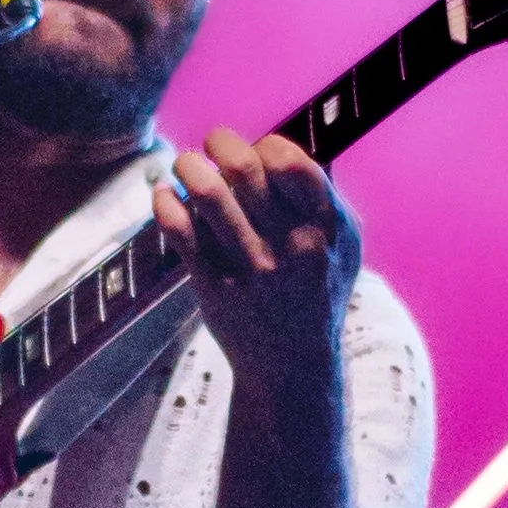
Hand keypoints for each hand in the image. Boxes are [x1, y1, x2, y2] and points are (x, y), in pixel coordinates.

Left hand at [153, 128, 360, 416]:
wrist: (293, 366)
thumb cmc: (316, 292)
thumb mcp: (343, 247)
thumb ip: (323, 196)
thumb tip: (288, 141)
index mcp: (328, 227)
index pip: (290, 161)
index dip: (266, 146)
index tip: (259, 153)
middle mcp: (291, 246)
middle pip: (243, 168)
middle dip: (220, 142)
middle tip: (213, 145)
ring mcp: (252, 269)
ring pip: (207, 194)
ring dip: (188, 165)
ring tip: (185, 163)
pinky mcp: (215, 287)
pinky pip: (179, 229)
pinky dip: (165, 201)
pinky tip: (166, 195)